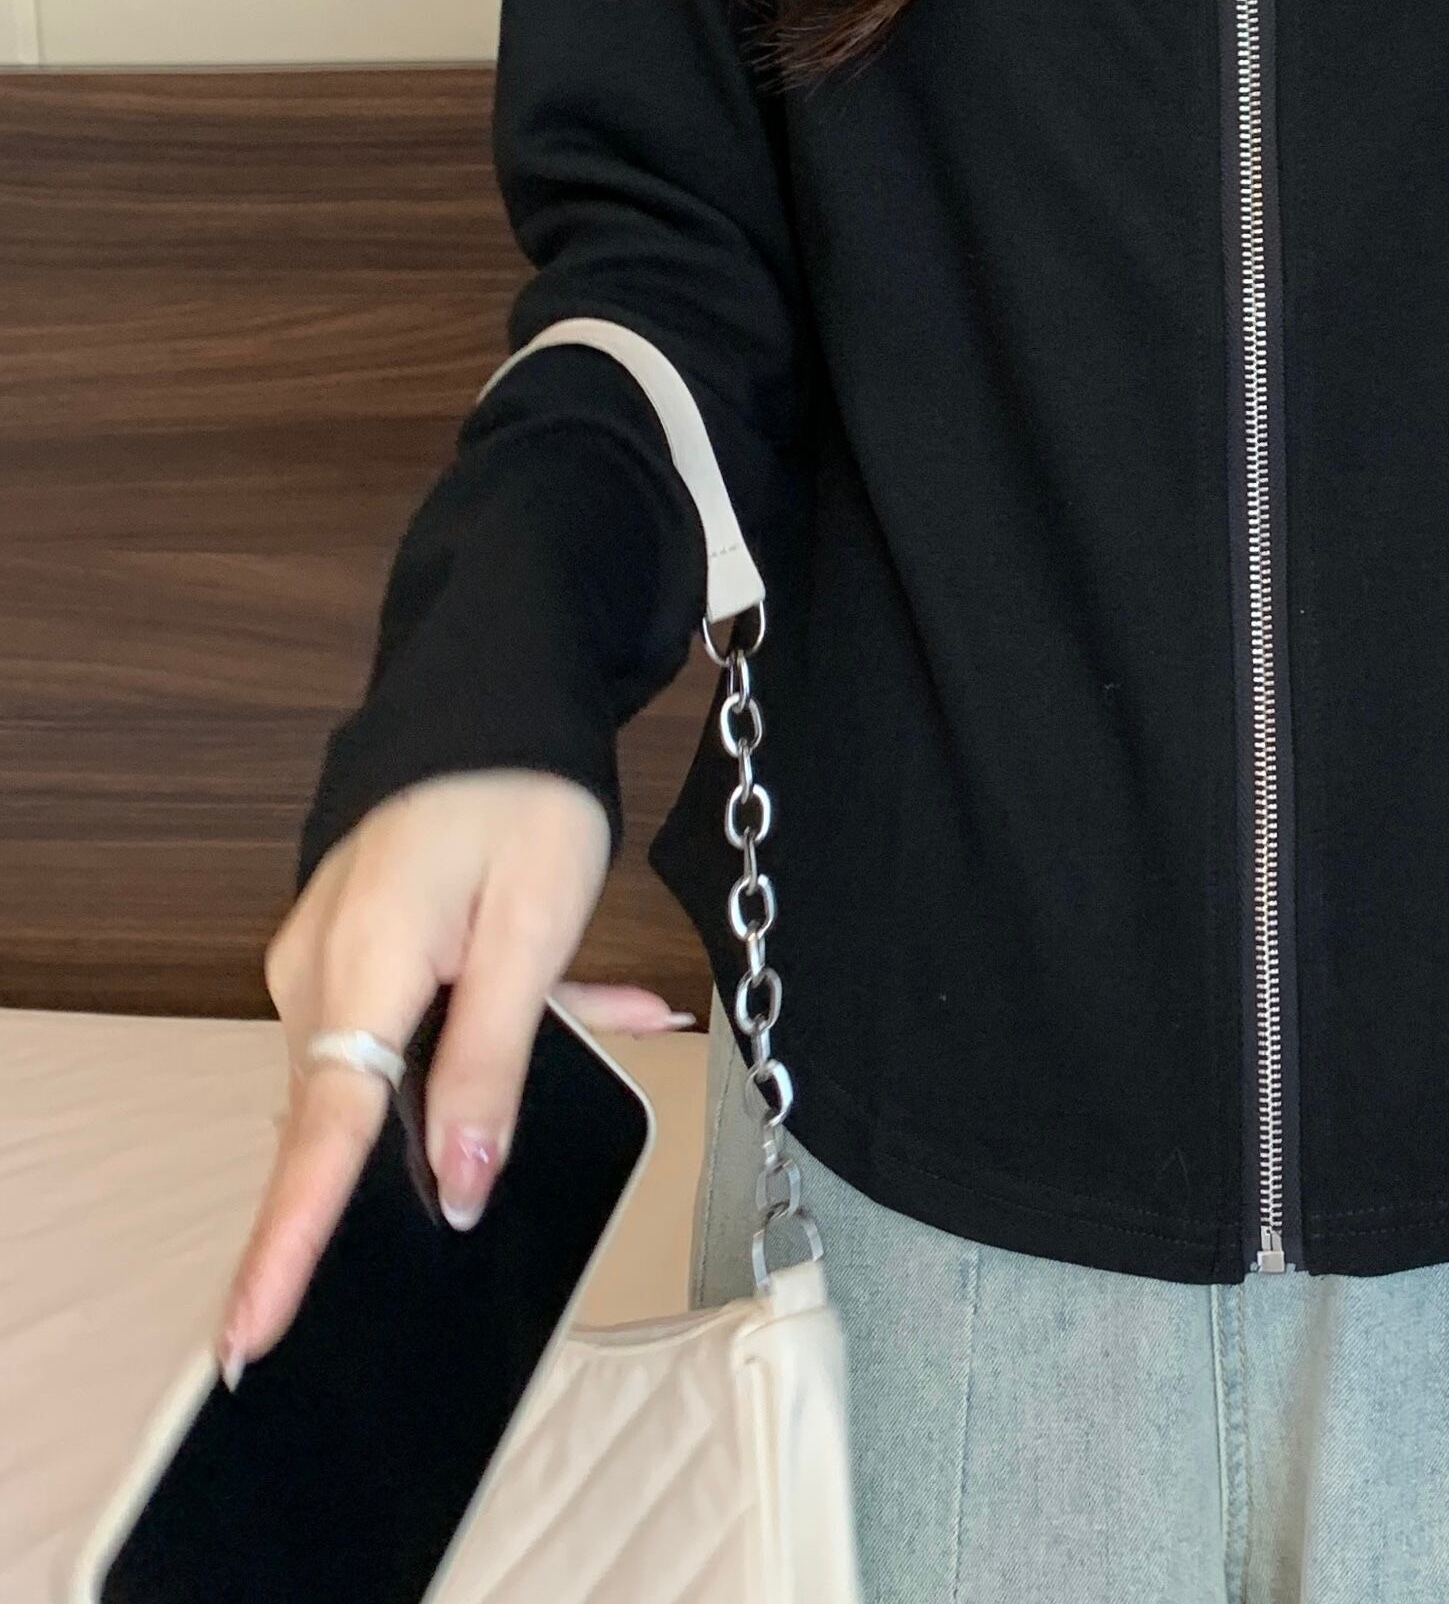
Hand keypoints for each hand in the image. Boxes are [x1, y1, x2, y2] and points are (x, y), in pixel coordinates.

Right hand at [217, 770, 688, 1383]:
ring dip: (500, 1066)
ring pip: (401, 1071)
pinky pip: (413, 1027)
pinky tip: (597, 1003)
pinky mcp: (357, 953)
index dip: (291, 1246)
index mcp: (363, 965)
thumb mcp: (535, 928)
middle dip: (444, 1146)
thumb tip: (458, 1185)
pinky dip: (496, 1028)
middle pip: (359, 1116)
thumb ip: (497, 1061)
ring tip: (618, 1011)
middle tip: (535, 1125)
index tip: (250, 1338)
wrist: (502, 691)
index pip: (323, 1138)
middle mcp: (321, 973)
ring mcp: (330, 963)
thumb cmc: (525, 791)